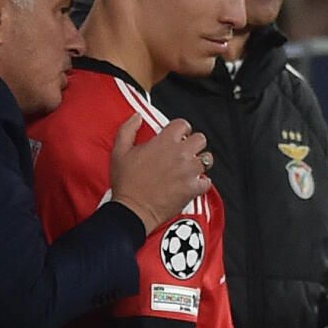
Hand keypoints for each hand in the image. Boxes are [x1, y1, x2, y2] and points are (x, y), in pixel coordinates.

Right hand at [109, 114, 210, 236]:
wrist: (133, 210)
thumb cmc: (127, 184)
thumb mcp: (120, 151)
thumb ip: (128, 129)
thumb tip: (137, 117)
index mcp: (164, 142)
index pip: (183, 124)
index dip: (181, 129)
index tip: (178, 135)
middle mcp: (180, 154)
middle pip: (200, 139)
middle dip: (194, 143)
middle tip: (187, 150)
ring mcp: (188, 171)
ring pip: (207, 159)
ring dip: (200, 162)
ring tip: (191, 167)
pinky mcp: (193, 188)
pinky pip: (207, 182)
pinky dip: (202, 183)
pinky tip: (193, 183)